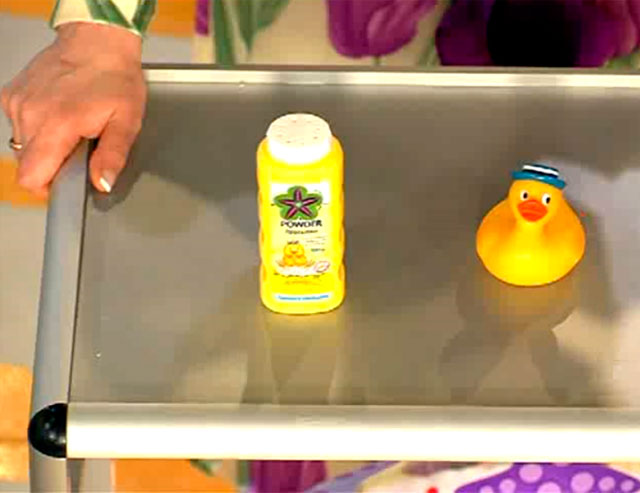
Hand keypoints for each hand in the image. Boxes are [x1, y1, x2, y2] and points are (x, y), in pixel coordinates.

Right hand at [1, 23, 145, 195]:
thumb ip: (113, 157)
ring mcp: (17, 103)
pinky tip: (58, 114)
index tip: (68, 179)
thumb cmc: (115, 79)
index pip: (31, 177)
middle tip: (78, 148)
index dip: (49, 186)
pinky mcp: (11, 95)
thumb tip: (102, 184)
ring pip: (21, 146)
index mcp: (57, 125)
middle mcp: (30, 114)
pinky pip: (19, 125)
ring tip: (70, 128)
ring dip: (44, 146)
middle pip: (26, 164)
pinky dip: (36, 127)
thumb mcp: (127, 122)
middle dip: (51, 165)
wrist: (98, 41)